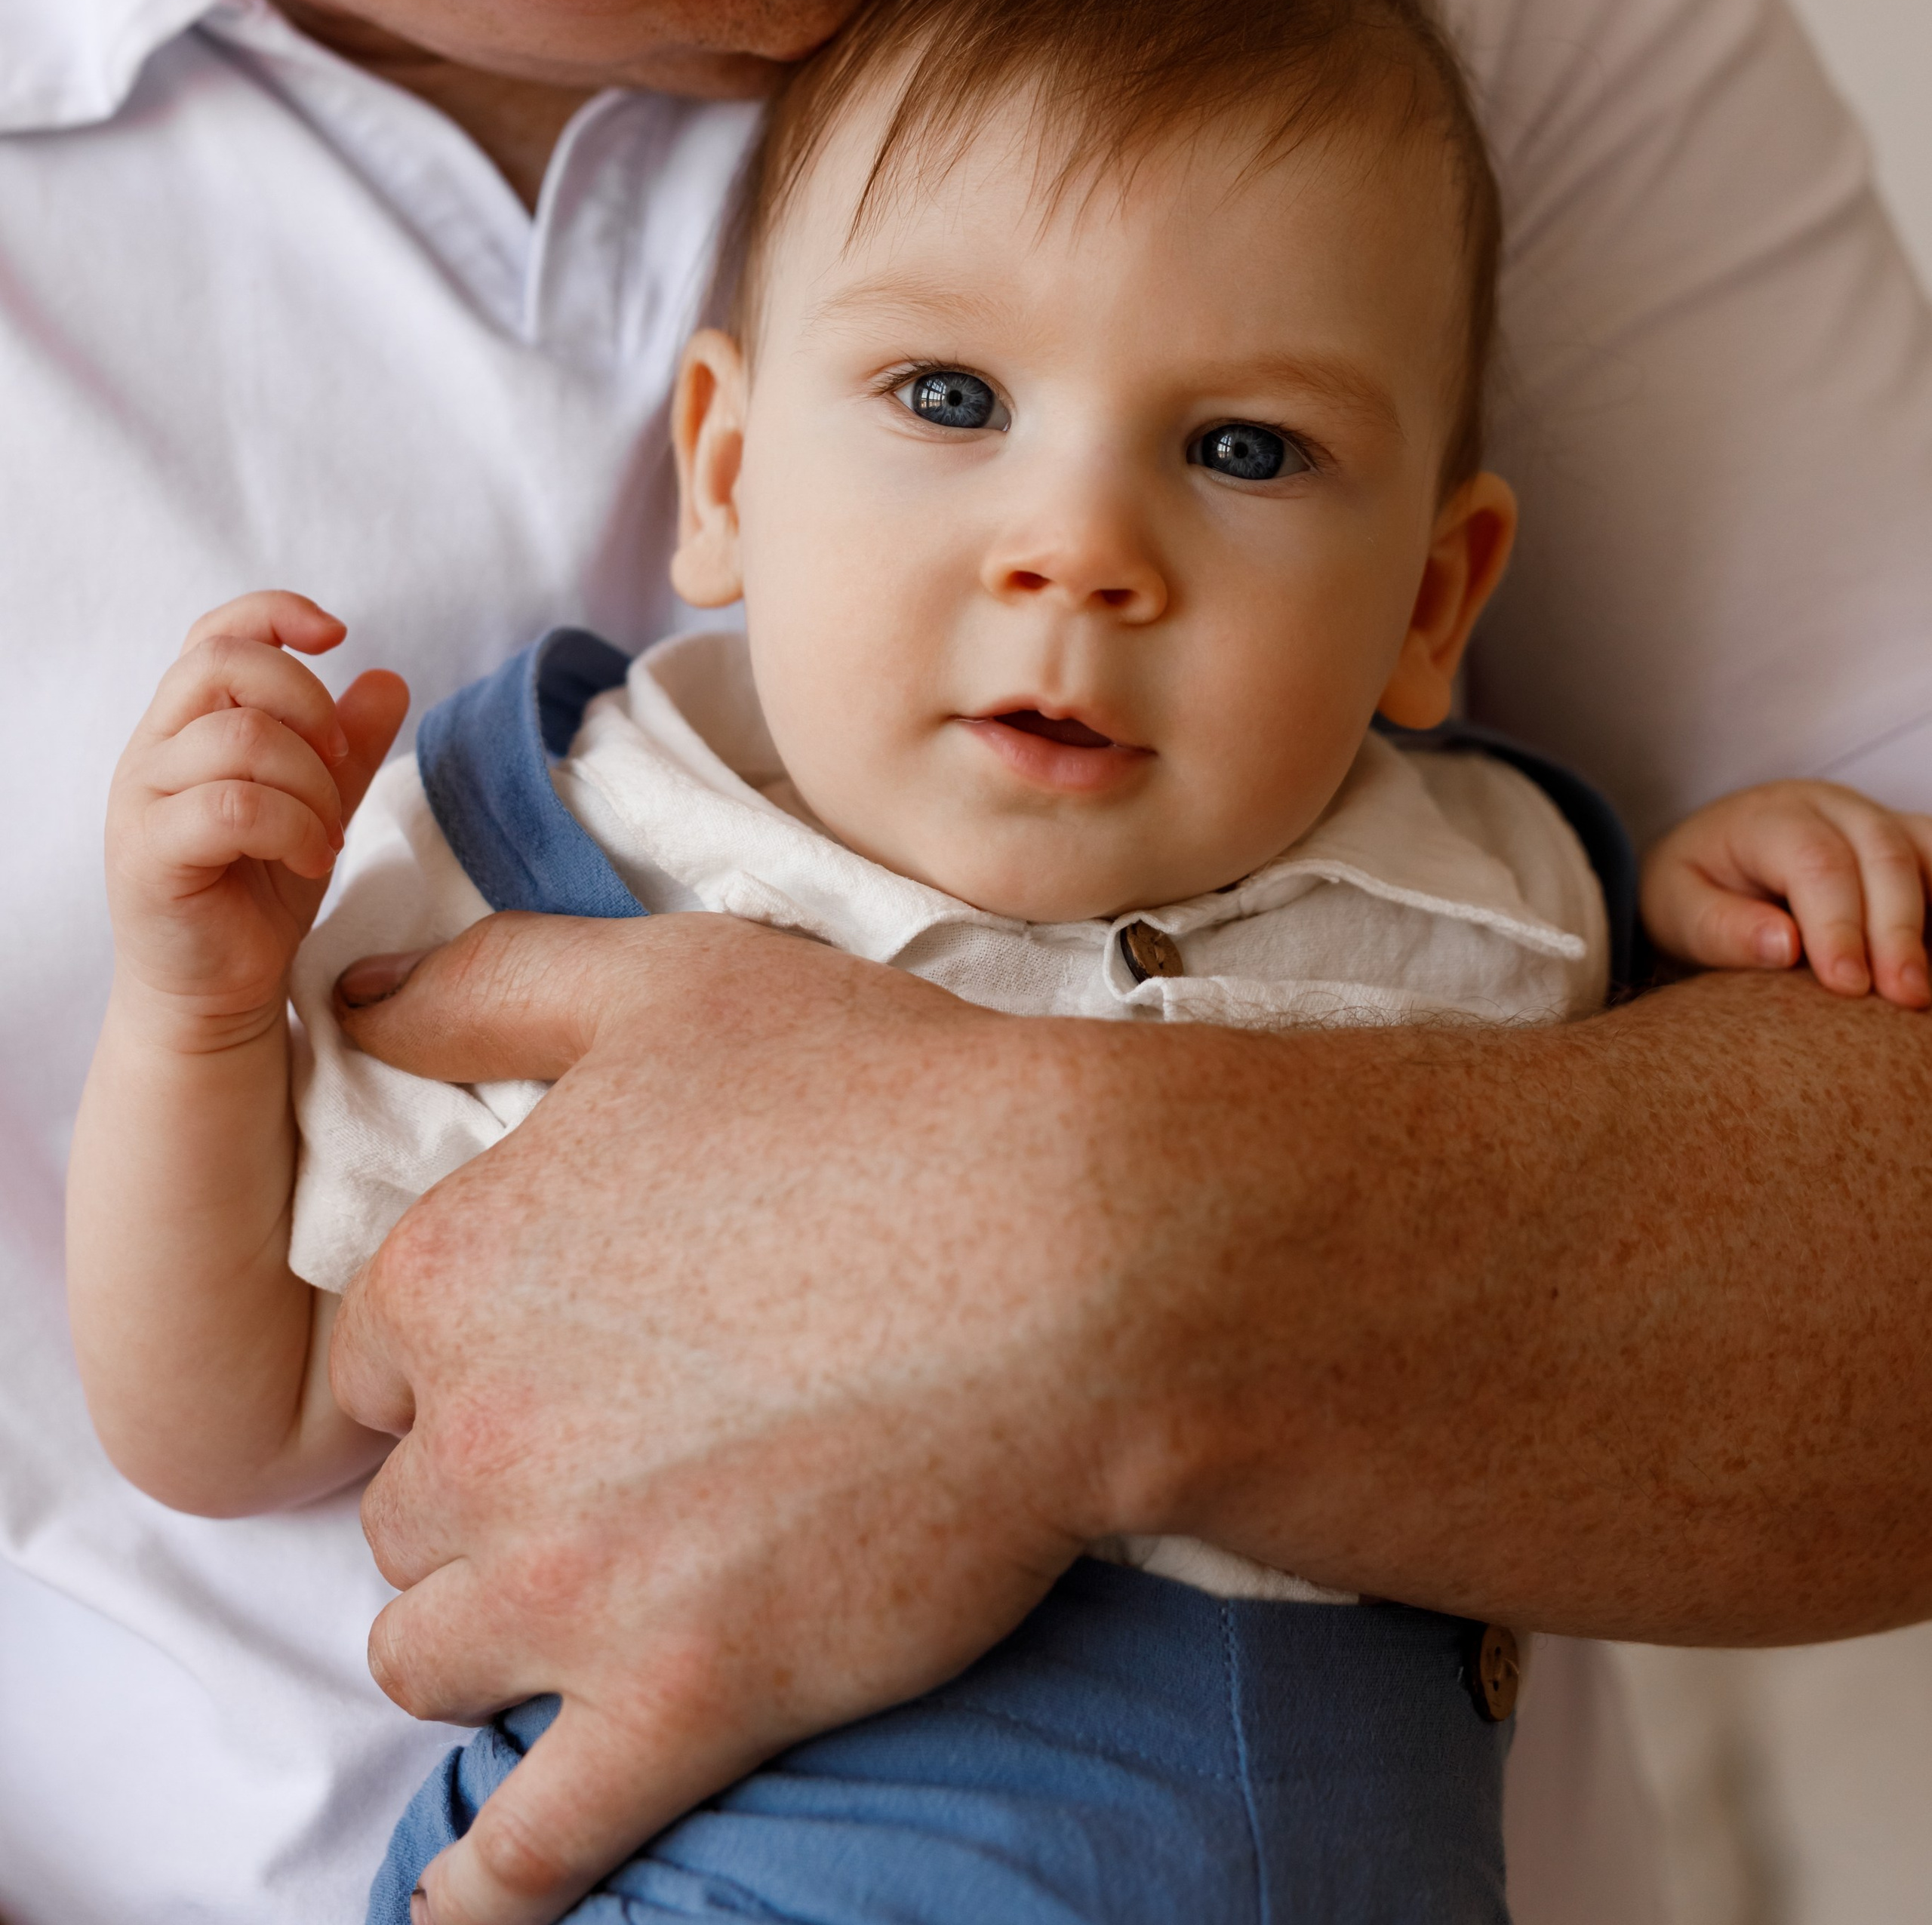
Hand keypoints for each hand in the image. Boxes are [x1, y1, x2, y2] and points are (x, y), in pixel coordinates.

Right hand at [105, 589, 406, 1027]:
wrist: (215, 992)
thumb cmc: (258, 892)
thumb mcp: (317, 805)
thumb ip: (347, 744)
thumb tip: (388, 678)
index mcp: (187, 725)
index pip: (215, 633)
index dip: (275, 613)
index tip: (338, 633)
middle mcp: (153, 750)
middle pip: (224, 665)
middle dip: (306, 701)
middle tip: (339, 760)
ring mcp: (142, 801)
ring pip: (240, 738)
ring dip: (310, 782)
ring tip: (328, 831)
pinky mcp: (147, 855)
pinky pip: (232, 807)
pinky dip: (294, 826)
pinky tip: (316, 855)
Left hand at [328, 915, 1128, 1924]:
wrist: (1075, 1254)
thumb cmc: (888, 1102)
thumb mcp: (675, 986)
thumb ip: (490, 987)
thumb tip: (352, 1001)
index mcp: (457, 1269)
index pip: (374, 1361)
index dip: (455, 1358)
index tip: (543, 1353)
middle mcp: (480, 1433)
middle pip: (407, 1509)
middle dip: (485, 1490)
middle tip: (617, 1451)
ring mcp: (572, 1585)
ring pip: (435, 1654)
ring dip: (494, 1633)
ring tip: (596, 1594)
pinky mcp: (679, 1703)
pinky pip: (527, 1850)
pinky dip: (482, 1894)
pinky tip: (460, 1917)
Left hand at [1642, 779, 1931, 1007]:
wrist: (1716, 858)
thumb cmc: (1697, 888)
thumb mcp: (1678, 908)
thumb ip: (1721, 927)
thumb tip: (1782, 945)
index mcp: (1769, 817)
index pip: (1815, 860)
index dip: (1837, 923)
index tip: (1847, 984)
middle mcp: (1831, 808)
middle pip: (1883, 854)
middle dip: (1897, 929)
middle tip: (1904, 997)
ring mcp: (1876, 820)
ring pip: (1924, 852)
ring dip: (1931, 918)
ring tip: (1925, 989)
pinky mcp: (1907, 845)